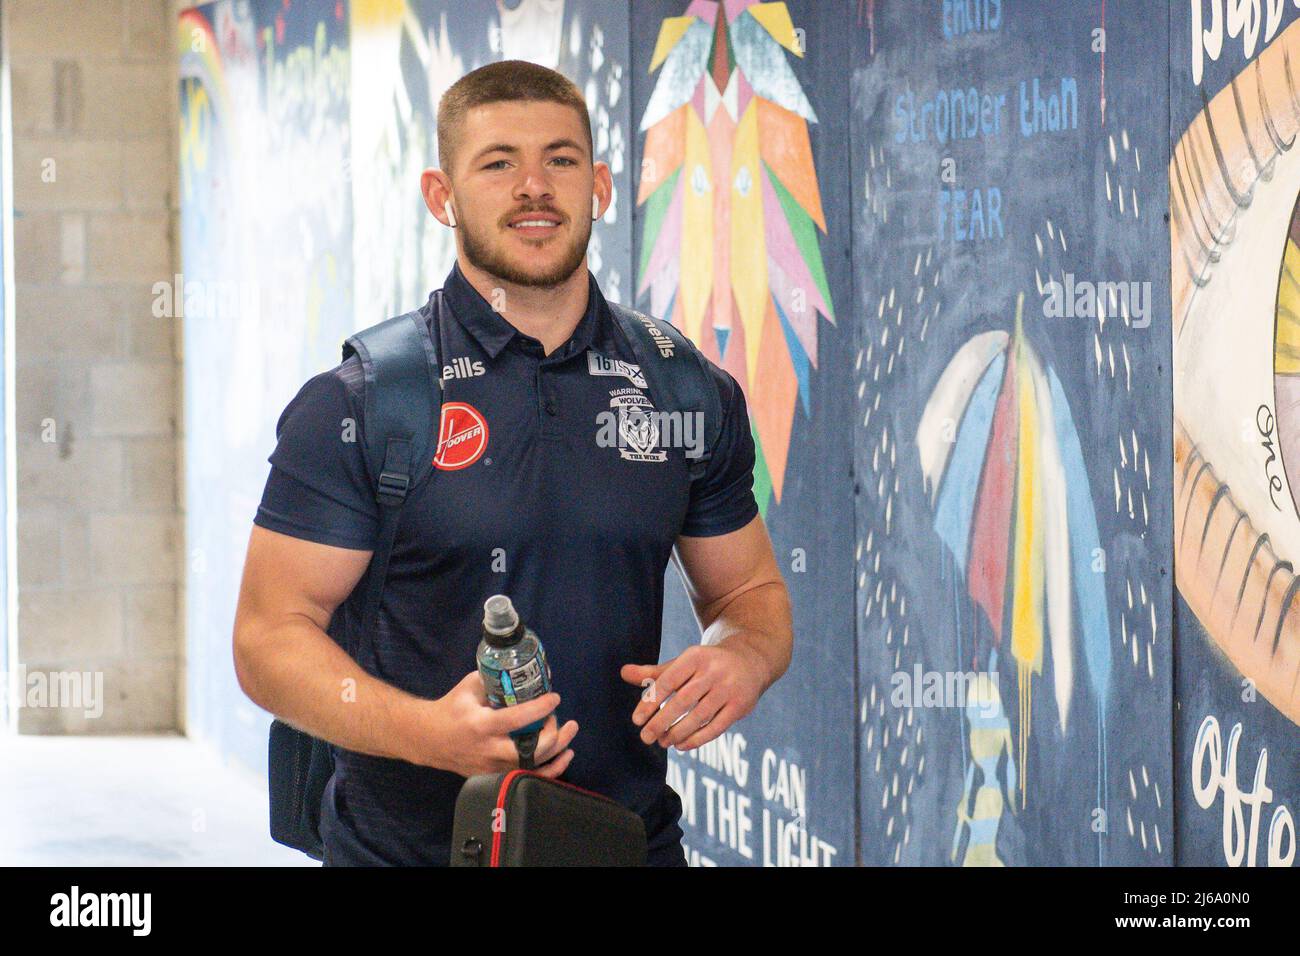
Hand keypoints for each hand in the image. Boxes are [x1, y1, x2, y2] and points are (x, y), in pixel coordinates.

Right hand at [406, 671, 578, 777]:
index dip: (540, 709)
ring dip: (557, 752)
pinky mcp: (494, 778)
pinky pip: (527, 777)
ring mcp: (491, 768)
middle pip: (530, 751)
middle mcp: (488, 750)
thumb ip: (496, 681)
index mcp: (481, 725)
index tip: (554, 698)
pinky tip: (564, 757)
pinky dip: (549, 770)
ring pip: (532, 767)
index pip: (516, 719)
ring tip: (570, 734)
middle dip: (553, 735)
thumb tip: (525, 673)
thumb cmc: (451, 709)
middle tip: (561, 719)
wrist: (428, 739)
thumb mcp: (469, 687)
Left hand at [620, 643, 766, 751]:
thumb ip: (653, 673)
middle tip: (645, 737)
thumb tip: (623, 672)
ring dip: (677, 733)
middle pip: (682, 701)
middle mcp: (714, 671)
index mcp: (695, 656)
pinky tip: (681, 745)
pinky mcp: (740, 706)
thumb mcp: (682, 664)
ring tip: (662, 742)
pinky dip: (697, 739)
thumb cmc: (707, 665)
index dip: (650, 702)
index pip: (668, 681)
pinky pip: (716, 727)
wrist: (750, 660)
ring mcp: (729, 689)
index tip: (636, 720)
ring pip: (699, 716)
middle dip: (661, 722)